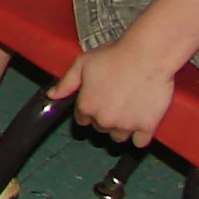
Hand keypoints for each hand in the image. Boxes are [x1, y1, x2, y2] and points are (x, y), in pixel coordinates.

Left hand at [51, 38, 177, 147]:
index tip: (96, 101)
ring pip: (118, 136)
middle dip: (104, 117)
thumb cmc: (115, 56)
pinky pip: (140, 142)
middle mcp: (104, 120)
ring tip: (127, 110)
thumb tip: (52, 95)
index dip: (88, 110)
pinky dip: (139, 136)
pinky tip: (140, 123)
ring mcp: (126, 125)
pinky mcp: (147, 126)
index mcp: (87, 106)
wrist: (147, 56)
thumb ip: (66, 83)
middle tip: (113, 101)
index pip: (82, 119)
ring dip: (120, 128)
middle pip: (100, 127)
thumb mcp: (82, 63)